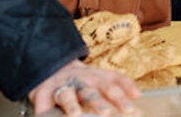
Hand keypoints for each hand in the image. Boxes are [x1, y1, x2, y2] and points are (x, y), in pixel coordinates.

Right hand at [27, 58, 141, 115]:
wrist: (52, 67)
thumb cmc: (83, 79)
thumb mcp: (102, 77)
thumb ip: (121, 84)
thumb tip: (138, 95)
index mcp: (96, 78)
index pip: (111, 86)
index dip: (121, 98)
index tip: (132, 111)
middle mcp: (79, 81)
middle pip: (90, 92)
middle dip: (98, 104)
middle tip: (106, 115)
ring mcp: (60, 87)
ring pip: (66, 96)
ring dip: (72, 106)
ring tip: (76, 115)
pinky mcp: (42, 94)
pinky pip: (43, 105)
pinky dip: (46, 113)